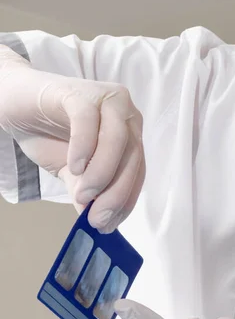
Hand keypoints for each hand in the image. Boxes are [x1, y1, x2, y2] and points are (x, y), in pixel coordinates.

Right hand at [0, 45, 144, 231]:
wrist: (14, 104)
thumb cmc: (50, 135)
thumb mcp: (72, 172)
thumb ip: (87, 192)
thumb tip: (101, 222)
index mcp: (130, 134)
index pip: (138, 170)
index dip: (126, 200)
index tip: (110, 225)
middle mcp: (127, 114)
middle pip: (133, 156)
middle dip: (117, 192)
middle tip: (97, 218)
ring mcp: (106, 100)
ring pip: (117, 139)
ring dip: (102, 172)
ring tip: (83, 194)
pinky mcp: (80, 93)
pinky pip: (88, 120)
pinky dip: (84, 146)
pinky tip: (74, 166)